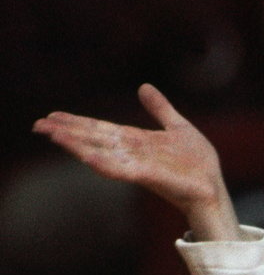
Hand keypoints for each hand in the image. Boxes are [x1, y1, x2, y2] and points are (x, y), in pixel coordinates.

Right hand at [32, 84, 239, 240]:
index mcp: (136, 141)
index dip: (77, 122)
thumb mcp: (178, 126)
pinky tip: (87, 157)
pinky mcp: (148, 176)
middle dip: (66, 132)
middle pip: (93, 139)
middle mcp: (131, 153)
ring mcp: (137, 165)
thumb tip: (144, 87)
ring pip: (100, 153)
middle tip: (38, 125)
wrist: (213, 187)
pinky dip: (104, 163)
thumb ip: (160, 108)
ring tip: (53, 136)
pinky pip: (122, 170)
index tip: (52, 116)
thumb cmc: (197, 164)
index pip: (100, 128)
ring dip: (76, 145)